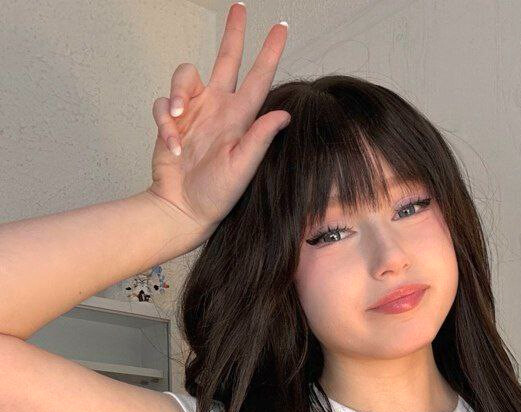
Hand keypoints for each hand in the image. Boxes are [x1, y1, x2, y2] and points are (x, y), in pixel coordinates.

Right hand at [146, 4, 289, 239]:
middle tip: (239, 7)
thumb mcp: (242, 168)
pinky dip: (164, 121)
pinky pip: (163, 104)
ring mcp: (194, 112)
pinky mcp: (171, 121)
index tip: (281, 28)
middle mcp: (219, 109)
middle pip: (226, 60)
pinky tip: (173, 145)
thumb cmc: (216, 196)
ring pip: (185, 75)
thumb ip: (260, 139)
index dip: (269, 53)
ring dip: (178, 91)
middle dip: (233, 34)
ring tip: (178, 118)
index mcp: (240, 119)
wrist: (183, 209)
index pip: (259, 78)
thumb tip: (285, 113)